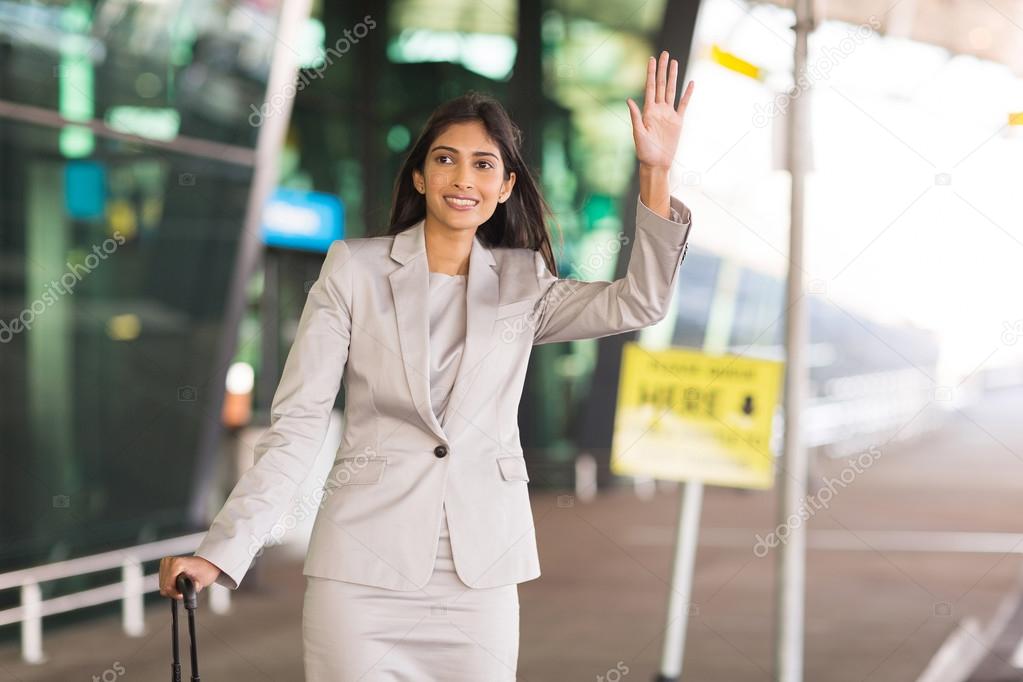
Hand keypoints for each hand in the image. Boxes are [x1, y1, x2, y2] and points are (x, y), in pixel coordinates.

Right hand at [159, 555, 221, 600]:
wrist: (207, 563)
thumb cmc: (205, 571)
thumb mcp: (201, 582)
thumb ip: (193, 588)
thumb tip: (186, 593)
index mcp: (177, 563)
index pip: (167, 586)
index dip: (175, 593)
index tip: (181, 595)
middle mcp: (169, 561)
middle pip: (163, 586)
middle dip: (173, 592)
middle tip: (183, 592)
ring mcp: (166, 562)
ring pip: (162, 584)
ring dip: (171, 589)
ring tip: (182, 586)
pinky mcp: (164, 565)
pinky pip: (163, 581)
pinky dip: (169, 584)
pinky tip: (177, 583)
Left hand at [627, 51, 694, 170]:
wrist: (656, 163)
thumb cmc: (644, 151)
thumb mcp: (638, 134)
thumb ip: (635, 116)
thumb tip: (629, 100)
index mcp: (648, 111)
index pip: (650, 87)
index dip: (651, 73)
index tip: (651, 59)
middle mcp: (658, 109)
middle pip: (662, 84)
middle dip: (662, 69)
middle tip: (664, 54)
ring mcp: (669, 114)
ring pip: (672, 91)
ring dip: (673, 76)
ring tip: (674, 62)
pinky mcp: (678, 121)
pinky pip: (684, 105)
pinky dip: (688, 94)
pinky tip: (691, 83)